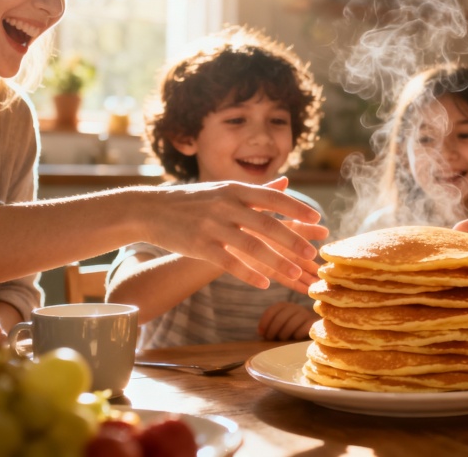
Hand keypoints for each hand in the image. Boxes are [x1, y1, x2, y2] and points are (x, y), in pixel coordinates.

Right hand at [143, 177, 327, 289]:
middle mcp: (225, 205)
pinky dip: (249, 274)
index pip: (272, 198)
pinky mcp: (199, 246)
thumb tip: (287, 183)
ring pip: (251, 246)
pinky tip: (265, 283)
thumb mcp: (224, 189)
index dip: (296, 208)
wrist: (149, 209)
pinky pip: (229, 263)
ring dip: (276, 261)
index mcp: (234, 189)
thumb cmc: (192, 200)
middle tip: (312, 252)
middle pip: (266, 223)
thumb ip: (256, 191)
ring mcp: (212, 226)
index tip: (318, 218)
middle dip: (292, 239)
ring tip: (295, 274)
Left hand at [258, 302, 318, 340]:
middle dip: (273, 328)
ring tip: (282, 340)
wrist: (318, 332)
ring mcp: (307, 315)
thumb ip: (271, 327)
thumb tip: (261, 332)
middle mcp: (297, 308)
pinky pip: (304, 328)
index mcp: (287, 307)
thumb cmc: (295, 332)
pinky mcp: (315, 324)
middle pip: (282, 315)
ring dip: (284, 333)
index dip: (265, 321)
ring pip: (292, 322)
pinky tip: (295, 339)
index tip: (261, 333)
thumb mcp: (282, 327)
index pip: (273, 310)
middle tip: (270, 339)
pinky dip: (297, 335)